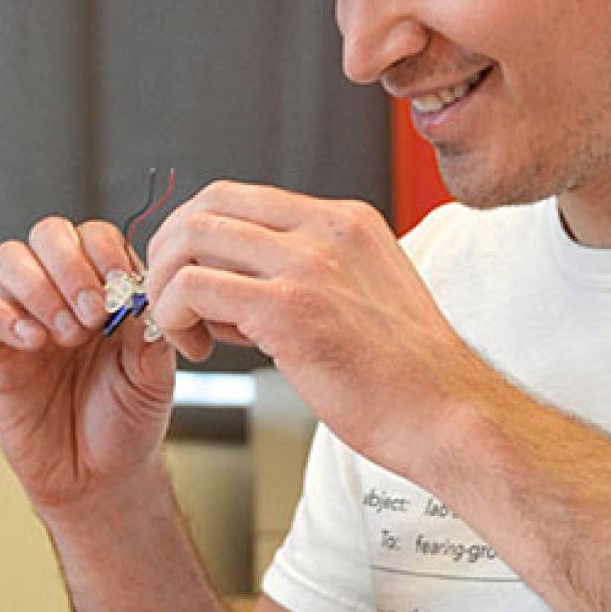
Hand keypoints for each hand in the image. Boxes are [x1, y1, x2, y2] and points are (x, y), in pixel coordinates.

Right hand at [0, 217, 177, 514]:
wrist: (99, 479)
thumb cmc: (128, 423)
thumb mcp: (154, 377)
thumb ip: (148, 333)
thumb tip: (136, 293)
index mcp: (105, 291)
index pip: (95, 237)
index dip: (105, 252)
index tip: (120, 289)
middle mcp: (61, 296)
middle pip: (48, 234)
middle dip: (69, 264)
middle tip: (91, 314)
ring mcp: (25, 320)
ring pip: (8, 259)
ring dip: (37, 286)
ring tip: (65, 334)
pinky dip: (1, 315)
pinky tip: (33, 343)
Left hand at [143, 181, 486, 472]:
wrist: (445, 415)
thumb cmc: (399, 375)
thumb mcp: (355, 296)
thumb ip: (291, 277)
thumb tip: (216, 285)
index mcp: (344, 220)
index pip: (235, 196)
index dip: (191, 235)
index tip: (184, 278)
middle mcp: (327, 229)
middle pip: (205, 207)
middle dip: (168, 254)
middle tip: (168, 302)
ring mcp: (309, 264)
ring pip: (191, 239)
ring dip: (165, 285)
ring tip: (181, 329)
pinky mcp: (290, 308)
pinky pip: (194, 288)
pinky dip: (173, 314)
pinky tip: (194, 345)